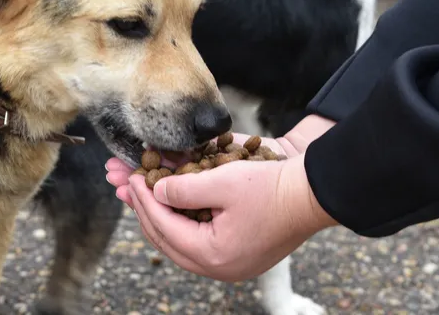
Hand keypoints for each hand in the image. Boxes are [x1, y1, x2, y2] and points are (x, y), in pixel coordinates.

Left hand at [105, 116, 337, 282]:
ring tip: (132, 184)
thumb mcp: (221, 182)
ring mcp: (229, 255)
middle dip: (141, 205)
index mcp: (214, 256)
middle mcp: (219, 262)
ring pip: (178, 234)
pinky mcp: (238, 242)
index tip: (128, 176)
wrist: (317, 189)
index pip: (164, 228)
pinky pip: (198, 229)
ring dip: (156, 206)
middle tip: (120, 180)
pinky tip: (166, 188)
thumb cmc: (274, 187)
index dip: (142, 200)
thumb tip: (155, 191)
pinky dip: (181, 209)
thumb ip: (182, 188)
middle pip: (166, 236)